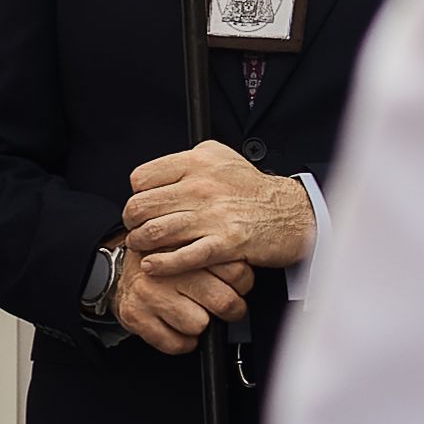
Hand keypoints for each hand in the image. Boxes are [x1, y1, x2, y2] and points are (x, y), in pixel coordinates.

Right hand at [111, 252, 253, 355]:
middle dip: (230, 310)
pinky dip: (181, 342)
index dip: (243, 284)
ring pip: (199, 325)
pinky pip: (176, 344)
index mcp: (185, 247)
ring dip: (199, 324)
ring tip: (190, 311)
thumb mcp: (187, 245)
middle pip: (223, 301)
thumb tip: (248, 270)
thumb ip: (216, 252)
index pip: (235, 271)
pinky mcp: (137, 318)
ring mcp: (150, 295)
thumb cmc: (160, 262)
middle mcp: (167, 270)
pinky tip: (176, 326)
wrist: (113, 273)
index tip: (236, 286)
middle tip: (223, 306)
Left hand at [124, 141, 314, 275]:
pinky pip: (183, 256)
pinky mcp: (226, 243)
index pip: (143, 178)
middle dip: (131, 221)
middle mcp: (202, 186)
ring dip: (141, 243)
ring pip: (157, 231)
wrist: (291, 212)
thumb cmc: (252, 188)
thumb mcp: (220, 157)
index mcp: (197, 163)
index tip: (141, 203)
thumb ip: (187, 160)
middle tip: (134, 228)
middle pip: (142, 206)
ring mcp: (213, 215)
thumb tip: (157, 173)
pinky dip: (162, 264)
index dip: (136, 193)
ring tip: (140, 247)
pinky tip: (152, 266)